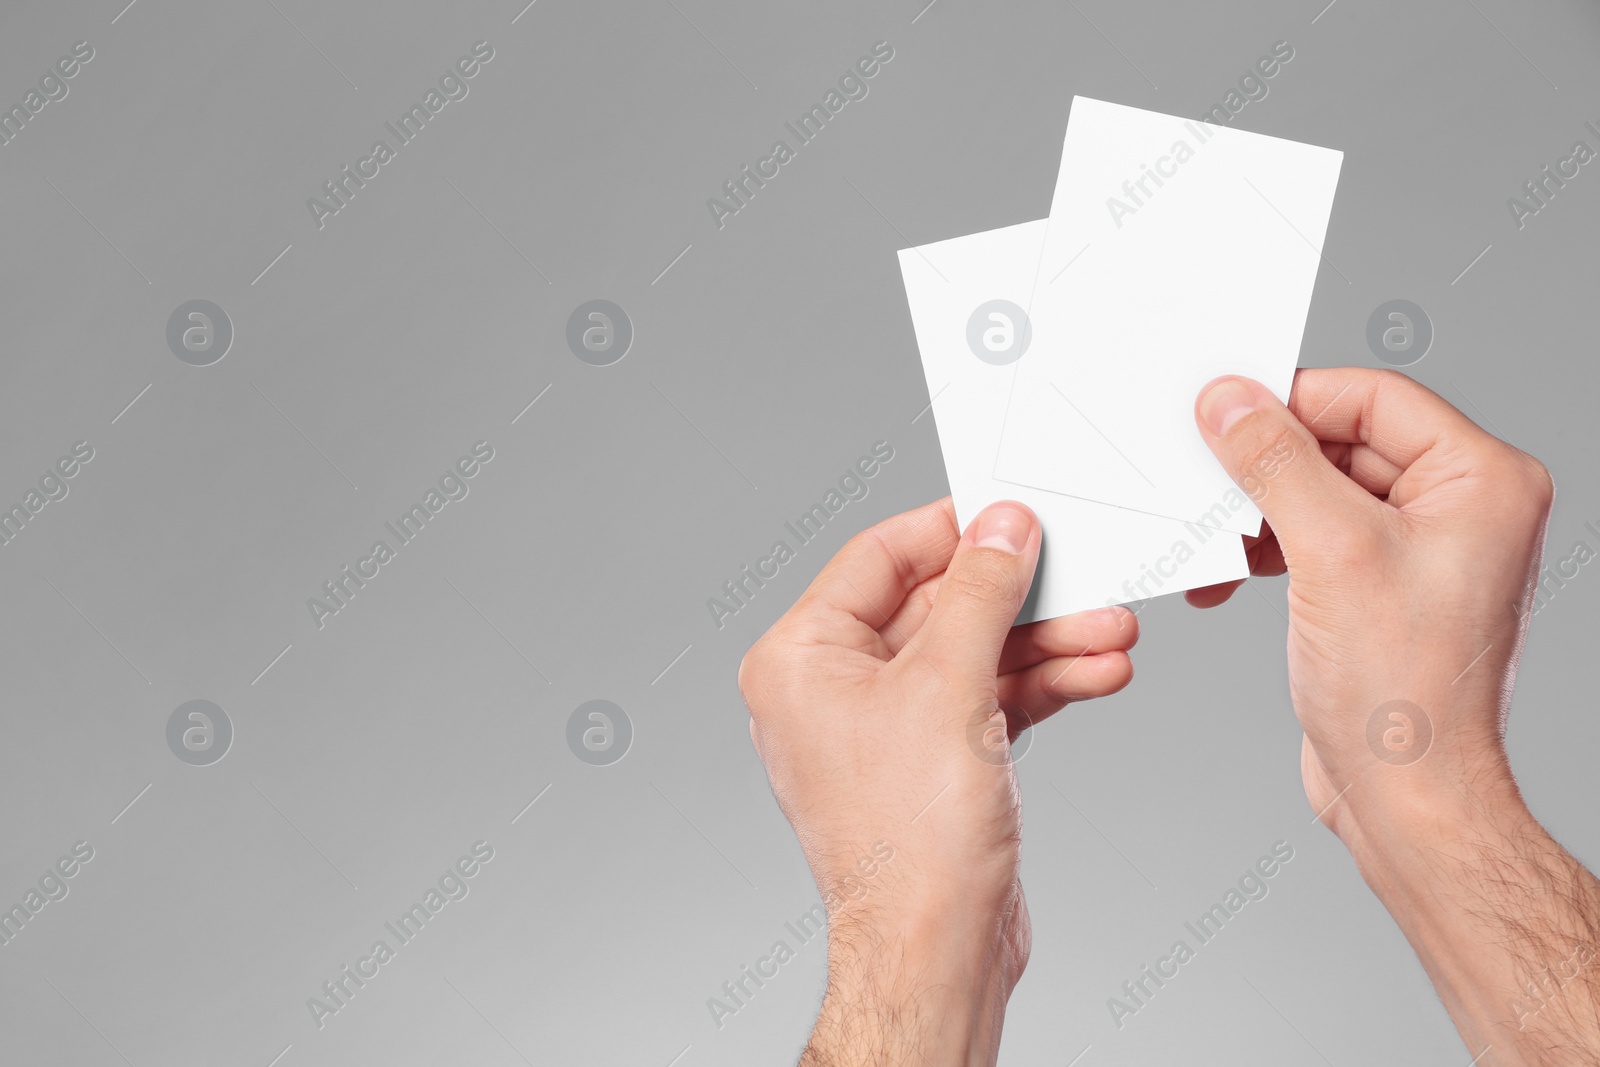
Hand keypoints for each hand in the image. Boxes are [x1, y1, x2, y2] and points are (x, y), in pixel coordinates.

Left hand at [739, 497, 1136, 1064]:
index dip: (952, 531)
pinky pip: (985, 701)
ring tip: (1112, 632)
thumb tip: (1003, 527)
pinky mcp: (930, 763)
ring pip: (972, 656)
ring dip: (1045, 644)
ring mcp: (883, 729)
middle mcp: (832, 689)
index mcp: (801, 658)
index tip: (1011, 511)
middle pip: (937, 608)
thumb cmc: (909, 841)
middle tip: (1084, 577)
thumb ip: (981, 593)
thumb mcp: (951, 685)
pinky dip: (1040, 687)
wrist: (937, 950)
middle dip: (1020, 599)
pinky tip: (1096, 673)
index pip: (879, 558)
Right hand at [1191, 370, 1599, 1064]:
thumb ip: (1275, 463)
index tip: (1225, 409)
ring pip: (1320, 493)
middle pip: (1342, 443)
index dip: (1293, 400)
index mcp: (1484, 481)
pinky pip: (1315, 539)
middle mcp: (1463, 509)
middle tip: (1205, 478)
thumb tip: (1232, 403)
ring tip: (1214, 544)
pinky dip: (1266, 549)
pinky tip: (1226, 576)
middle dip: (1266, 468)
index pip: (1374, 399)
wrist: (1407, 798)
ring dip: (1257, 514)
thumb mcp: (1329, 553)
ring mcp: (1423, 551)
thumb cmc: (1405, 695)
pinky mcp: (1383, 589)